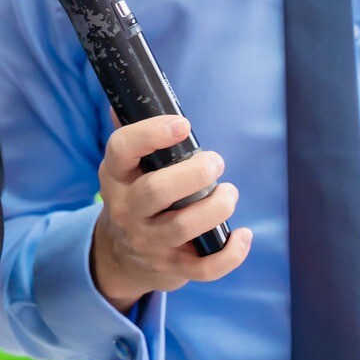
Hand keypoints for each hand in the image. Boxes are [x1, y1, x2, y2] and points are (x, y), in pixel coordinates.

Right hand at [90, 114, 250, 311]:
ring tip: (230, 193)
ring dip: (217, 206)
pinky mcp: (170, 268)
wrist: (120, 256)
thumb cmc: (136, 196)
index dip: (152, 134)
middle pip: (157, 191)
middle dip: (196, 173)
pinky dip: (230, 254)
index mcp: (116, 176)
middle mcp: (127, 210)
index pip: (122, 150)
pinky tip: (243, 235)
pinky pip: (203, 268)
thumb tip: (136, 91)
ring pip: (183, 227)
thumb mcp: (126, 168)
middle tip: (216, 163)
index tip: (183, 125)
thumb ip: (136, 134)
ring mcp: (148, 242)